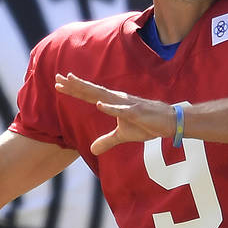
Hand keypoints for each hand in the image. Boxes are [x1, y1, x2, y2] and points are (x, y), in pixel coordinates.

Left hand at [55, 72, 173, 154]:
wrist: (170, 122)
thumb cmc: (147, 125)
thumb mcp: (124, 135)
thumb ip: (107, 140)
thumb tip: (92, 150)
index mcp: (114, 103)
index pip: (90, 94)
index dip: (74, 90)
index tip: (58, 84)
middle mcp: (118, 99)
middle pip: (92, 91)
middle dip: (74, 85)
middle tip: (57, 77)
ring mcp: (126, 104)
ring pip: (103, 95)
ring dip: (87, 90)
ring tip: (72, 82)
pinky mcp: (137, 113)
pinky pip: (122, 110)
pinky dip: (110, 107)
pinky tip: (98, 104)